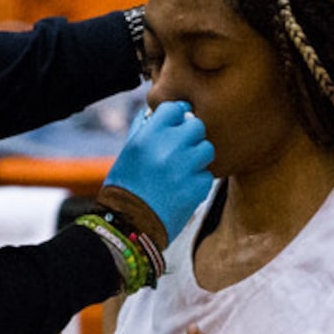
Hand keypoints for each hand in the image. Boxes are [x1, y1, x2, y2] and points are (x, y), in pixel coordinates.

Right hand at [101, 100, 214, 246]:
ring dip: (198, 157)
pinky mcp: (197, 188)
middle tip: (182, 149)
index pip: (175, 109)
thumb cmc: (126, 186)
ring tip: (184, 169)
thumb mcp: (128, 151)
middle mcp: (168, 147)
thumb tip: (155, 112)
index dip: (178, 116)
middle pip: (197, 126)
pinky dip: (198, 181)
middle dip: (191, 136)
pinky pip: (207, 175)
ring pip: (207, 149)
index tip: (177, 124)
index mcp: (149, 135)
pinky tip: (182, 188)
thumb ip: (144, 128)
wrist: (129, 224)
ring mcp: (185, 168)